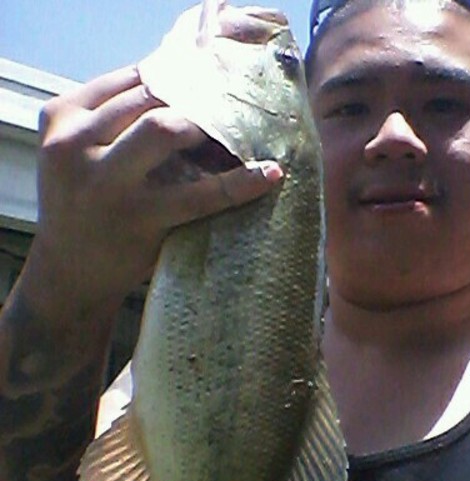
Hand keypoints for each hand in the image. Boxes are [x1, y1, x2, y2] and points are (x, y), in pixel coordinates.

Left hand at [32, 65, 282, 313]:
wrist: (68, 264)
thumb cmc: (125, 259)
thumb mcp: (165, 243)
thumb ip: (196, 208)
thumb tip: (243, 172)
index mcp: (132, 217)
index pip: (200, 193)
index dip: (241, 181)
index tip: (273, 172)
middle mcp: (97, 178)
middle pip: (163, 128)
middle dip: (201, 123)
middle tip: (221, 124)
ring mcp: (68, 143)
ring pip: (138, 96)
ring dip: (173, 98)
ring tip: (195, 102)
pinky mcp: (54, 119)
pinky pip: (108, 84)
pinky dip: (139, 85)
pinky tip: (159, 93)